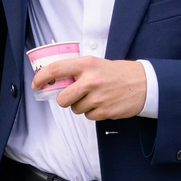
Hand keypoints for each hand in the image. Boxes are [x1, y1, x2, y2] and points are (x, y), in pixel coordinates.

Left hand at [32, 56, 146, 120]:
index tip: (36, 84)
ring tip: (95, 97)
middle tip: (72, 96)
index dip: (41, 78)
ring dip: (80, 105)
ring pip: (75, 109)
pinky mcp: (105, 111)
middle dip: (64, 100)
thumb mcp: (96, 63)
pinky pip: (88, 116)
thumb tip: (55, 81)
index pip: (56, 70)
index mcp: (86, 65)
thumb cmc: (117, 72)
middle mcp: (90, 81)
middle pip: (62, 98)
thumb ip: (77, 70)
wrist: (144, 83)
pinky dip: (92, 112)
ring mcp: (98, 97)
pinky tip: (103, 103)